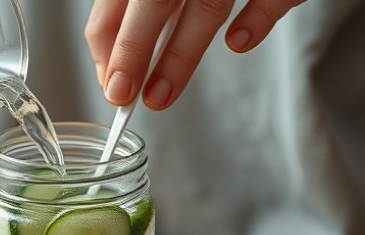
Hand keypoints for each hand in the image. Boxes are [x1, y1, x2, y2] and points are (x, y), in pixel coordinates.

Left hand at [85, 0, 305, 108]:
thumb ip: (143, 6)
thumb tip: (118, 60)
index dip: (107, 41)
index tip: (110, 80)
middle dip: (131, 50)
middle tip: (121, 94)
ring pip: (206, 4)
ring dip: (179, 55)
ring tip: (160, 95)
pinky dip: (257, 17)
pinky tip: (238, 42)